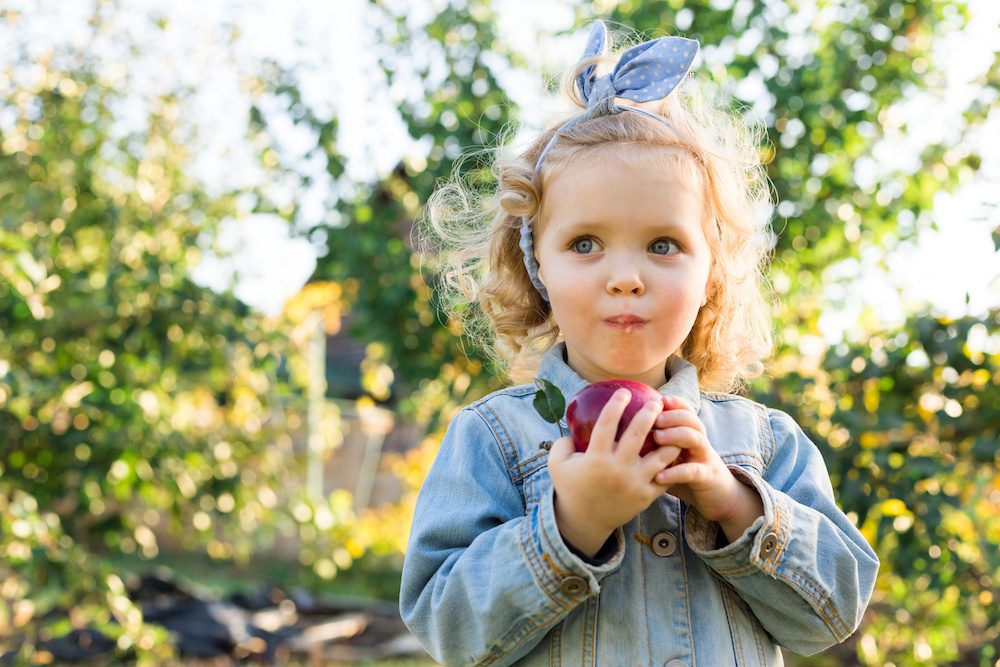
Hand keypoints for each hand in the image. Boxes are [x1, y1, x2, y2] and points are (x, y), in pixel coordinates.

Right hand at [548, 388, 680, 556]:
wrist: (584, 522)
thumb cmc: (570, 487)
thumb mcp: (556, 464)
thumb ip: (562, 443)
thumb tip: (574, 425)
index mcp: (595, 459)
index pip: (607, 424)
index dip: (616, 404)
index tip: (624, 392)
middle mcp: (617, 469)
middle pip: (638, 434)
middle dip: (649, 413)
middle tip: (655, 401)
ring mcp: (634, 483)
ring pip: (660, 456)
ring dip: (669, 438)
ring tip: (673, 425)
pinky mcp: (646, 496)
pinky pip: (665, 476)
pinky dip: (672, 462)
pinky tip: (674, 449)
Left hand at [652, 396, 763, 541]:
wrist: (718, 497)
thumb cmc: (686, 475)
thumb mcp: (671, 457)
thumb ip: (654, 446)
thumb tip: (622, 437)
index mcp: (691, 434)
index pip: (686, 411)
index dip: (675, 402)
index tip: (658, 398)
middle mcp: (700, 442)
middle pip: (691, 420)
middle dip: (673, 416)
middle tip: (654, 419)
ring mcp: (705, 458)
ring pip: (696, 439)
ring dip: (677, 435)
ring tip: (657, 438)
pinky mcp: (706, 477)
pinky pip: (692, 472)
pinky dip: (675, 472)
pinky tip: (659, 475)